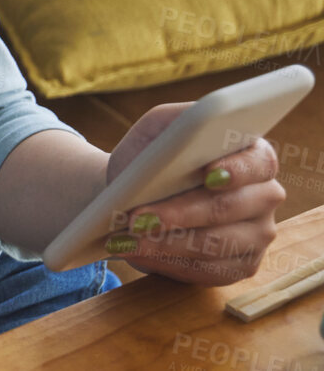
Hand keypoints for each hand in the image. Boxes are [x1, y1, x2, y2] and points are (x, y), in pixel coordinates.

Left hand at [103, 102, 283, 284]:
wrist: (134, 193)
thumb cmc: (152, 157)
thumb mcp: (158, 129)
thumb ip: (178, 120)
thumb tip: (193, 123)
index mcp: (254, 156)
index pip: (257, 162)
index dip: (234, 169)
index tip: (207, 175)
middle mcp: (265, 196)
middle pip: (228, 208)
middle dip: (179, 214)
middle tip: (137, 218)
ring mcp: (258, 235)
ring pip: (216, 244)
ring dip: (166, 244)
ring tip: (126, 238)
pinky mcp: (241, 266)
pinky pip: (208, 271)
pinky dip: (168, 263)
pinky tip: (139, 253)